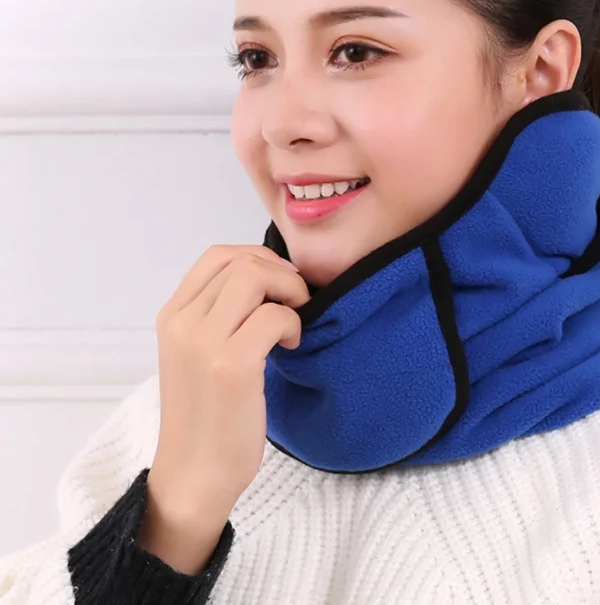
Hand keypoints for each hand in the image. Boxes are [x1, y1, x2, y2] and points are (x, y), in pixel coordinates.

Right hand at [148, 245, 308, 522]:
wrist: (194, 476)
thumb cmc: (207, 415)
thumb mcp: (197, 354)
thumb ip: (218, 314)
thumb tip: (268, 276)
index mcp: (172, 316)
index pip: (217, 255)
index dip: (259, 258)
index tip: (279, 285)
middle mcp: (181, 322)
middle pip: (242, 260)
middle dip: (281, 273)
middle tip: (295, 303)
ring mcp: (203, 342)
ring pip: (255, 276)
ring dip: (289, 292)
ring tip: (292, 324)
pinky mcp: (231, 365)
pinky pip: (275, 315)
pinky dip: (293, 324)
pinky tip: (290, 347)